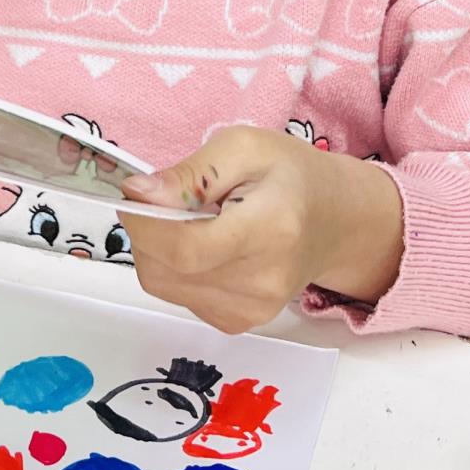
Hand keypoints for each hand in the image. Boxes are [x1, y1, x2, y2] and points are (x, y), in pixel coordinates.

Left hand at [118, 129, 404, 334]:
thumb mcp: (244, 146)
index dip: (145, 222)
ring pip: (164, 285)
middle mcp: (263, 281)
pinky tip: (203, 247)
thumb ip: (190, 172)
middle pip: (166, 270)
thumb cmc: (289, 175)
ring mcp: (252, 310)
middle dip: (146, 232)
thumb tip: (138, 193)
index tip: (135, 192)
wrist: (333, 219)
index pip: (185, 247)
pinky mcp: (239, 322)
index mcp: (271, 229)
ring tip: (191, 222)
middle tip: (165, 200)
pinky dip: (175, 270)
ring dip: (158, 250)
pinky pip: (179, 297)